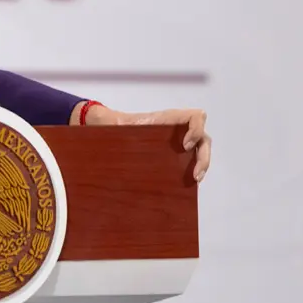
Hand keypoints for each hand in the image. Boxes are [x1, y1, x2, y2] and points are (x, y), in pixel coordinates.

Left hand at [77, 102, 211, 182]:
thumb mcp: (113, 123)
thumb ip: (106, 118)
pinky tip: (187, 185)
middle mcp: (178, 130)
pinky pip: (192, 160)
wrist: (113, 136)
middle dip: (204, 156)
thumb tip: (99, 118)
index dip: (196, 129)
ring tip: (195, 180)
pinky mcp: (176, 157)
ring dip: (203, 164)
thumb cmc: (114, 126)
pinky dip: (195, 170)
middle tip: (195, 174)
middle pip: (204, 138)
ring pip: (201, 150)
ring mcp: (179, 143)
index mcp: (167, 119)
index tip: (184, 145)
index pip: (196, 117)